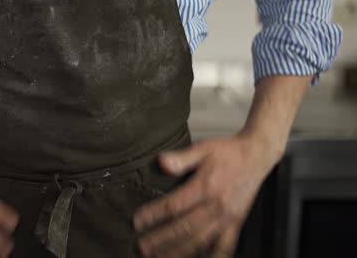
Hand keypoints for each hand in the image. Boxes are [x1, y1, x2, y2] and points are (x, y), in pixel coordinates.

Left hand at [133, 133, 282, 257]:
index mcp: (206, 186)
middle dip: (161, 239)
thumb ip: (182, 158)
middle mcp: (217, 206)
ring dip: (179, 252)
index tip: (137, 221)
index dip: (154, 215)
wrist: (257, 156)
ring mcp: (227, 218)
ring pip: (200, 241)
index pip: (174, 205)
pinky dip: (212, 257)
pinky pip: (225, 247)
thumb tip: (162, 162)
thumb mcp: (203, 148)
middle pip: (184, 228)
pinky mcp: (236, 224)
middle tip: (142, 246)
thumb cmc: (229, 152)